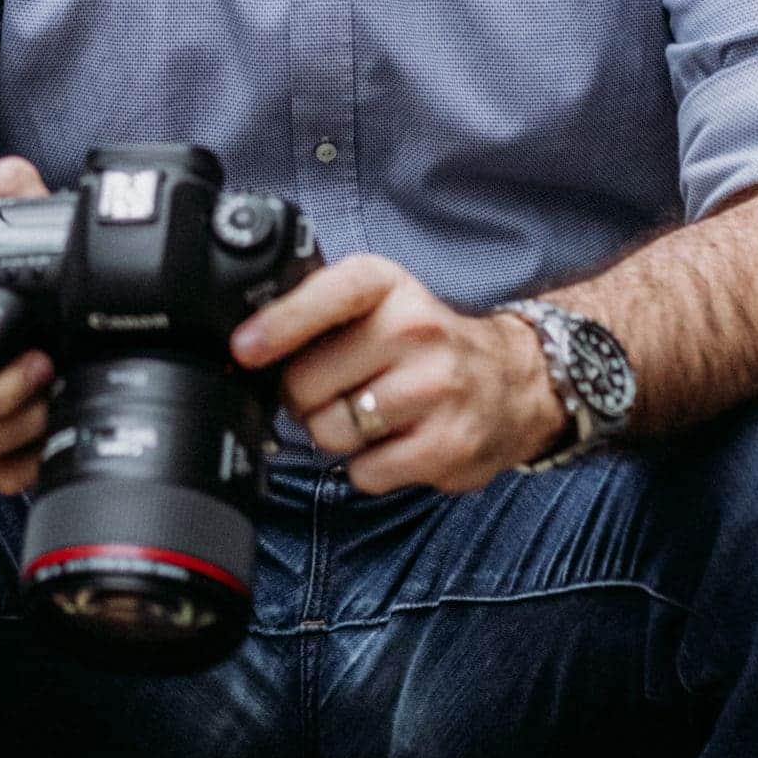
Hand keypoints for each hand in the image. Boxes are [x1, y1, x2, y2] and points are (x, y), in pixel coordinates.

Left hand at [231, 254, 568, 494]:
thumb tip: (244, 345)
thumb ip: (316, 312)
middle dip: (302, 397)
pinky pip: (362, 472)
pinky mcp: (446, 445)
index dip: (277, 326)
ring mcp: (435, 389)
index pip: (325, 296)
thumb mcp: (378, 303)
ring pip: (329, 432)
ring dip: (334, 433)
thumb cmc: (424, 344)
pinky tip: (394, 441)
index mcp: (388, 286)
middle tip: (333, 391)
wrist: (514, 382)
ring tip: (368, 415)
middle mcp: (415, 330)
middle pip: (305, 382)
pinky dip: (366, 466)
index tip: (245, 349)